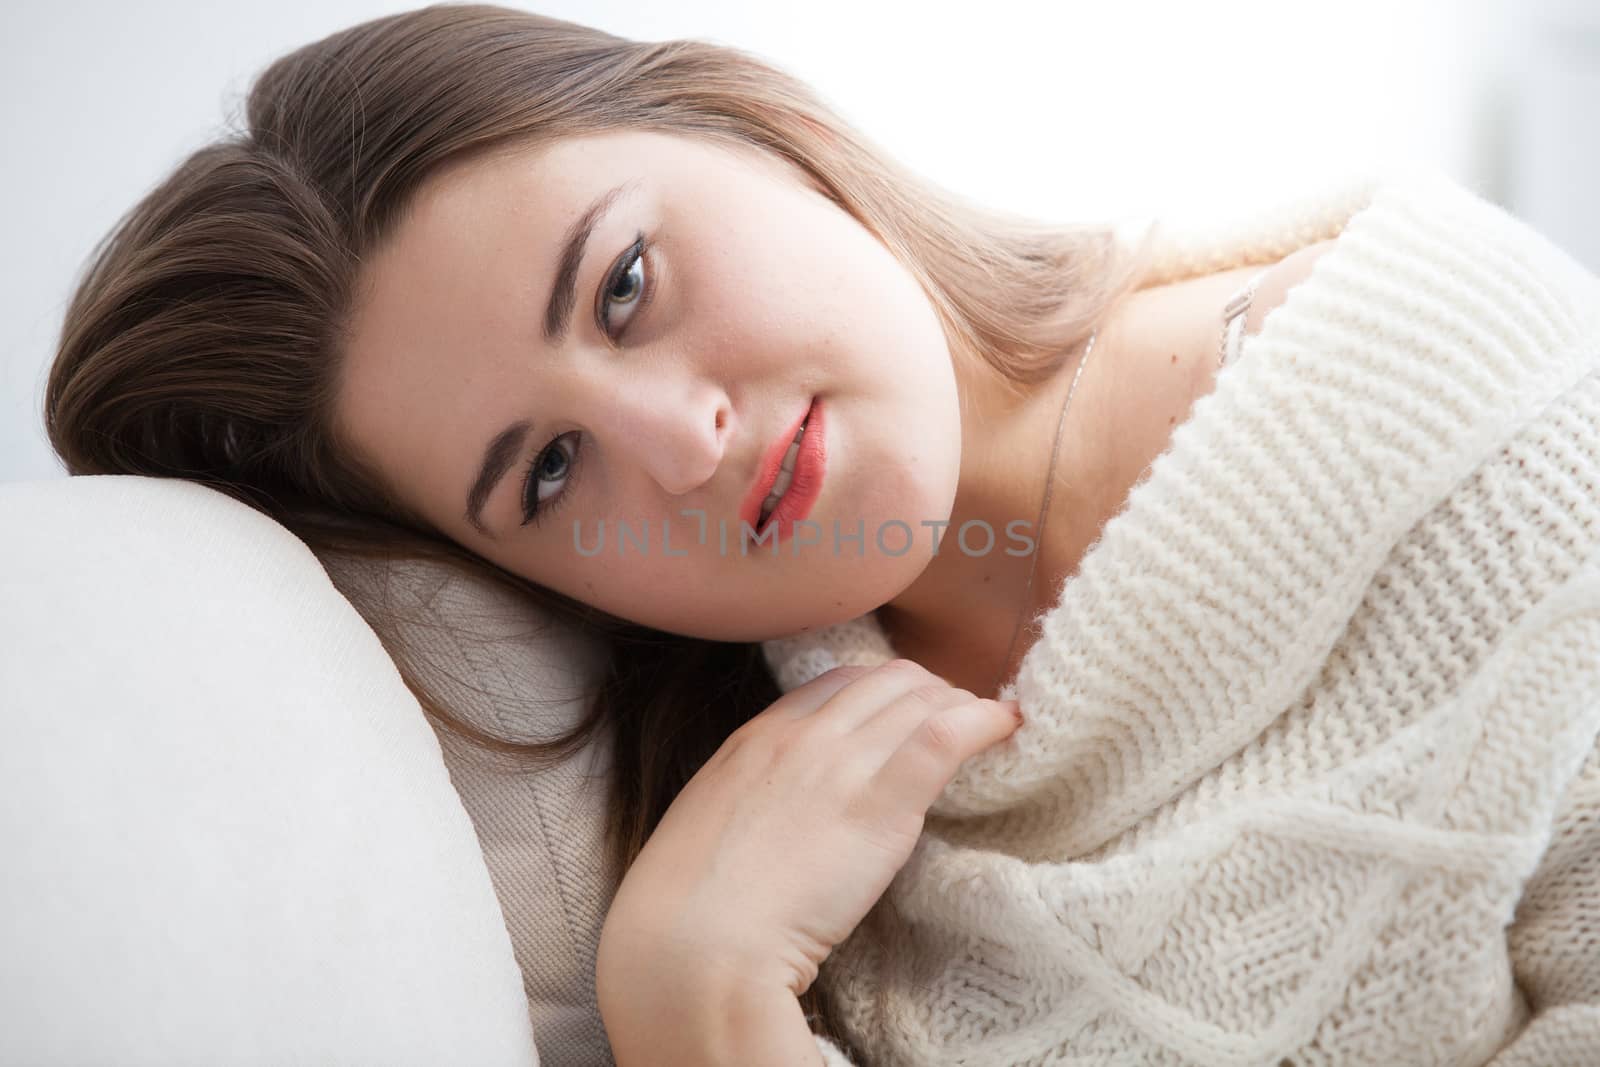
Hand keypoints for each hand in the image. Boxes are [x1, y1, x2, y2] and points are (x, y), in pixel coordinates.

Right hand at [596, 659, 1022, 1000]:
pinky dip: (984, 722)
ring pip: (922, 699)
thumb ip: (754, 798)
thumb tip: (782, 810)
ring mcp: (843, 763)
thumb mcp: (711, 824)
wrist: (695, 943)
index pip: (836, 684)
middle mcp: (803, 735)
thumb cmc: (692, 908)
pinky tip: (1005, 727)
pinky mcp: (883, 803)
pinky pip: (947, 736)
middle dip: (928, 690)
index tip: (905, 710)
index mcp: (756, 738)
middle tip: (956, 718)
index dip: (881, 691)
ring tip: (987, 725)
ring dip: (961, 705)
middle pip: (886, 681)